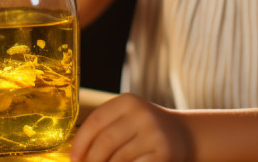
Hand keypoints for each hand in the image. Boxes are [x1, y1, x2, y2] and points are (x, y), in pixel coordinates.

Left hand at [70, 93, 193, 161]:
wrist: (184, 135)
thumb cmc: (145, 130)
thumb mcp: (127, 119)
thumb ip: (104, 130)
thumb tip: (78, 156)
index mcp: (128, 102)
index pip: (96, 121)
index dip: (80, 142)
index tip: (73, 159)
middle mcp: (142, 114)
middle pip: (105, 143)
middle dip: (91, 161)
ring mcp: (155, 134)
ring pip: (118, 159)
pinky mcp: (163, 153)